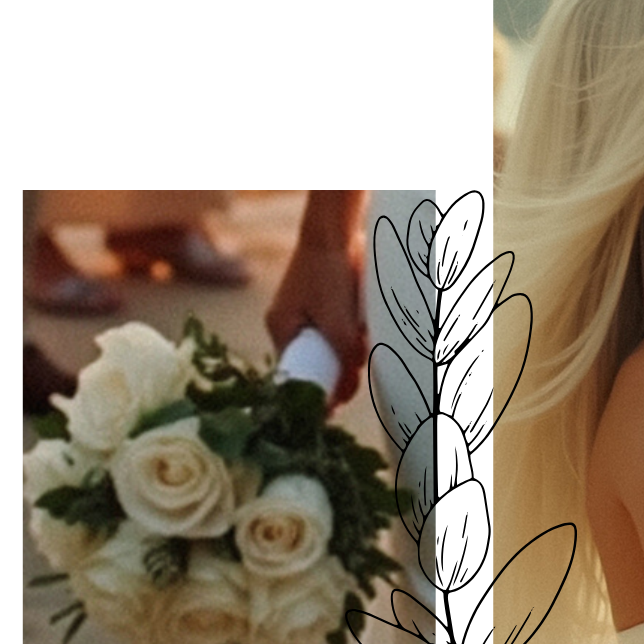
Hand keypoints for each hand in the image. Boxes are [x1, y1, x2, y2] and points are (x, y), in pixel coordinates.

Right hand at [265, 233, 366, 407]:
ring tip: (359, 343)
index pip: (295, 374)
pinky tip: (362, 323)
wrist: (337, 231)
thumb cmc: (329, 274)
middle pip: (315, 361)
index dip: (313, 392)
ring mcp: (306, 311)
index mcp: (281, 329)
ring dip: (346, 349)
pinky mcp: (325, 301)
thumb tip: (348, 391)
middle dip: (336, 369)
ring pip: (329, 345)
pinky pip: (338, 328)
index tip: (330, 411)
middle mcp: (289, 323)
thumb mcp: (337, 321)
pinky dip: (352, 332)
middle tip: (353, 375)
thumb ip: (344, 356)